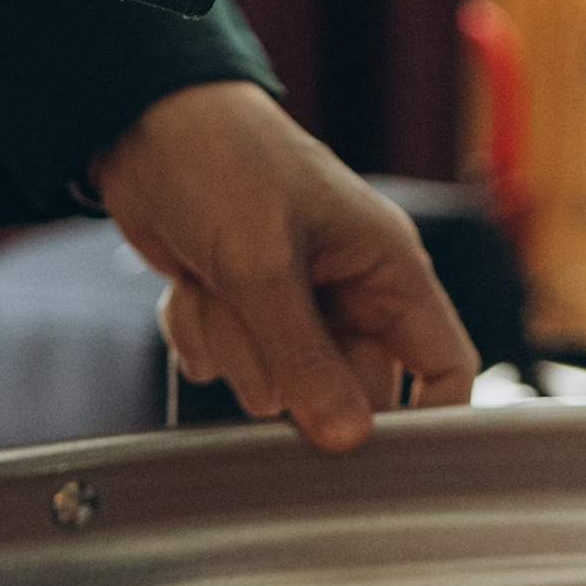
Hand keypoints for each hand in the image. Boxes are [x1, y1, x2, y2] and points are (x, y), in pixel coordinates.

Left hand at [94, 79, 476, 452]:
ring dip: (234, 346)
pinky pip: (227, 364)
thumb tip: (351, 439)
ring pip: (276, 384)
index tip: (383, 463)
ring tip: (214, 284)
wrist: (141, 122)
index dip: (428, 419)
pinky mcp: (241, 307)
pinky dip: (201, 333)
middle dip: (289, 375)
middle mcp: (348, 288)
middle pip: (347, 388)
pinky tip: (190, 284)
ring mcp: (292, 300)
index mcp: (385, 264)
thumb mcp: (262, 264)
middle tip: (254, 330)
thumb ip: (306, 358)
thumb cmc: (221, 162)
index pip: (444, 362)